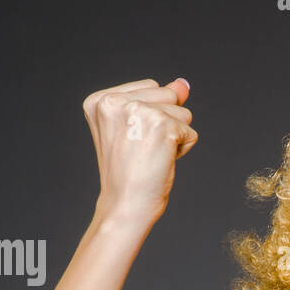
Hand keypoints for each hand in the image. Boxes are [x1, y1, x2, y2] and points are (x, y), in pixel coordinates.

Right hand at [83, 77, 196, 225]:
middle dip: (166, 122)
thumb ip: (159, 100)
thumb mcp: (139, 129)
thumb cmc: (129, 172)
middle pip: (168, 94)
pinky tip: (161, 162)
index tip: (132, 140)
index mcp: (100, 100)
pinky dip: (183, 149)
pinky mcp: (161, 126)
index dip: (152, 115)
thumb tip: (183, 84)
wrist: (125, 205)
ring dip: (175, 137)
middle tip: (142, 150)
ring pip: (183, 112)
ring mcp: (138, 111)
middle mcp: (114, 101)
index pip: (151, 86)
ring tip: (150, 155)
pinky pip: (190, 132)